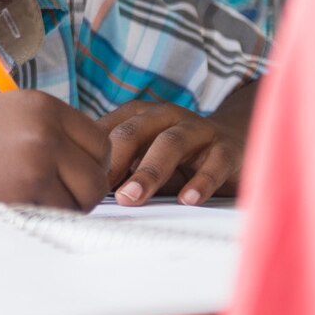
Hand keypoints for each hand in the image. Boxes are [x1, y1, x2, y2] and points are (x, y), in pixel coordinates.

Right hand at [0, 91, 109, 212]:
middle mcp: (45, 131)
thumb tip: (84, 168)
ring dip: (58, 211)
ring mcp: (35, 164)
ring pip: (78, 204)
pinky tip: (7, 210)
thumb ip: (45, 134)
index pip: (98, 143)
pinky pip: (51, 221)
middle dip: (78, 194)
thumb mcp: (4, 116)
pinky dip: (36, 223)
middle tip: (47, 199)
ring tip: (22, 204)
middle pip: (95, 176)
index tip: (67, 178)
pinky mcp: (19, 196)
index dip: (87, 165)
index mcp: (43, 106)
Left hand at [100, 100, 245, 206]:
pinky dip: (200, 182)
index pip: (109, 131)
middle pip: (134, 133)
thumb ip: (122, 170)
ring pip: (170, 143)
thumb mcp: (146, 157)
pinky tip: (187, 200)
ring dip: (149, 171)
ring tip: (133, 196)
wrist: (236, 141)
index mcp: (140, 115)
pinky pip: (213, 163)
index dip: (91, 156)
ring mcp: (197, 129)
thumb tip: (87, 193)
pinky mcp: (227, 148)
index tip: (79, 183)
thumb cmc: (180, 155)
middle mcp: (166, 116)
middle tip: (99, 191)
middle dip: (115, 162)